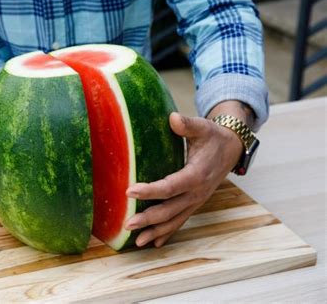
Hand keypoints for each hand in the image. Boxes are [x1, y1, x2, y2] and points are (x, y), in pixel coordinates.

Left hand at [124, 102, 251, 247]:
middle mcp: (197, 193)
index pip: (170, 186)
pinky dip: (167, 233)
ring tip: (136, 242)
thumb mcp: (203, 127)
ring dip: (156, 232)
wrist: (232, 149)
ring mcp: (196, 201)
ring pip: (174, 221)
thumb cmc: (213, 137)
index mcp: (196, 175)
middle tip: (127, 224)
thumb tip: (173, 118)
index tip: (129, 191)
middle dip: (148, 219)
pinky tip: (154, 243)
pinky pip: (180, 221)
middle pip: (170, 210)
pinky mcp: (194, 204)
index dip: (150, 190)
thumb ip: (187, 124)